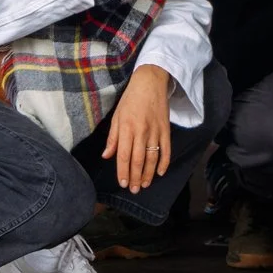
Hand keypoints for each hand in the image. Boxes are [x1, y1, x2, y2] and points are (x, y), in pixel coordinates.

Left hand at [103, 64, 172, 193]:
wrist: (150, 82)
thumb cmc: (130, 99)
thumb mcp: (116, 116)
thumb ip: (112, 138)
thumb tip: (106, 156)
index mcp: (126, 128)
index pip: (123, 156)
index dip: (123, 172)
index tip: (123, 183)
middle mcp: (141, 131)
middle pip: (138, 160)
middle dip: (135, 177)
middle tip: (134, 190)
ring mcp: (155, 131)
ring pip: (152, 158)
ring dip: (149, 174)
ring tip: (145, 185)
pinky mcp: (166, 129)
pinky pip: (166, 149)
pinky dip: (164, 162)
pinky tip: (161, 172)